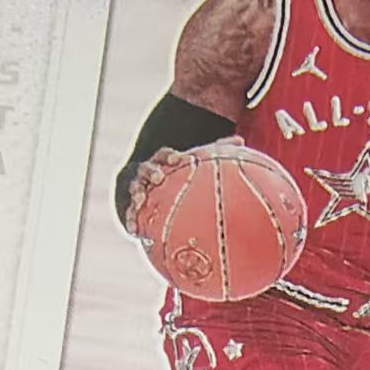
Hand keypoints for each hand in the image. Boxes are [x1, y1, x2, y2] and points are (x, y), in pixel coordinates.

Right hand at [122, 136, 244, 235]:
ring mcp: (138, 186)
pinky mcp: (132, 204)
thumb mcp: (195, 162)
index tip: (178, 159)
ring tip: (140, 200)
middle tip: (158, 177)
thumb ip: (215, 151)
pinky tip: (133, 230)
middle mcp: (149, 171)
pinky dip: (131, 220)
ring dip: (137, 194)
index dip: (171, 156)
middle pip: (147, 168)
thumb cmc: (180, 171)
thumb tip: (240, 139)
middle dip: (151, 171)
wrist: (150, 182)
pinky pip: (130, 212)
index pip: (165, 154)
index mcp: (163, 160)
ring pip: (135, 188)